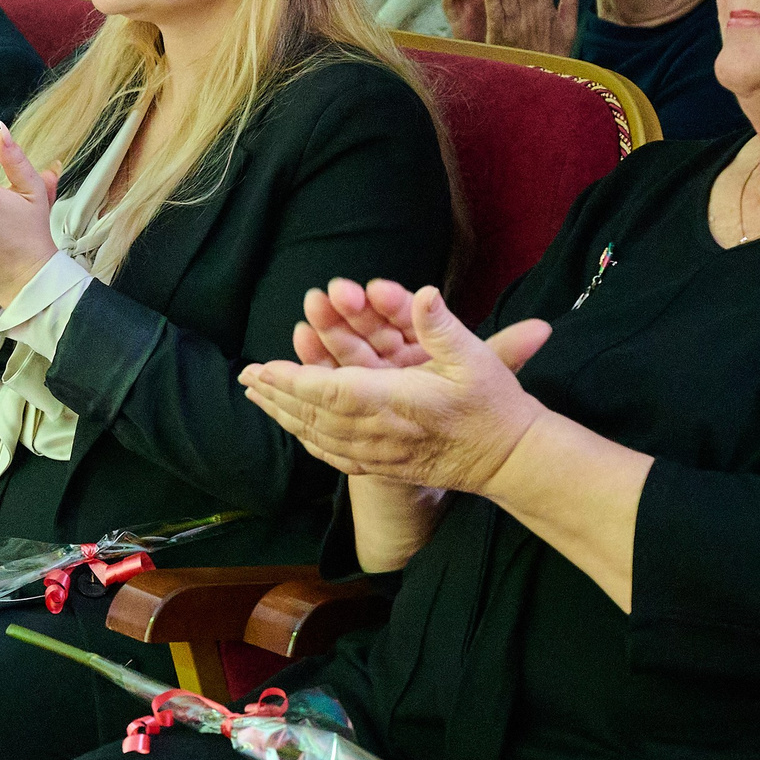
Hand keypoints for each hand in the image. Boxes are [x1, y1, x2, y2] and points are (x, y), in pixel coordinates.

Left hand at [240, 285, 554, 491]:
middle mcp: (380, 432)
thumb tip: (424, 292)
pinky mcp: (385, 468)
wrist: (512, 460)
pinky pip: (335, 455)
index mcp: (396, 402)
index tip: (262, 369)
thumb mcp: (477, 359)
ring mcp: (380, 454)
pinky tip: (295, 429)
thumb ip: (443, 326)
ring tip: (258, 398)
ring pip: (320, 436)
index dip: (293, 379)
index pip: (331, 391)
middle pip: (314, 415)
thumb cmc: (494, 405)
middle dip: (277, 395)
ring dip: (286, 416)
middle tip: (247, 378)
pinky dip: (309, 439)